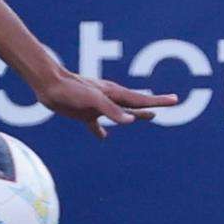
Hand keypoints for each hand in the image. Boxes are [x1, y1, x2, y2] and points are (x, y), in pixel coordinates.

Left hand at [34, 68, 177, 139]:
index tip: (176, 99)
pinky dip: (101, 131)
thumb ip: (112, 110)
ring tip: (145, 117)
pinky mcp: (84, 112)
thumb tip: (131, 121)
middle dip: (151, 105)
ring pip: (119, 113)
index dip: (159, 101)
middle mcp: (109, 99)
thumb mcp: (93, 100)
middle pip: (135, 104)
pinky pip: (96, 124)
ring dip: (133, 115)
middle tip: (168, 103)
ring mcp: (97, 106)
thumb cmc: (71, 89)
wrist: (48, 85)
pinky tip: (103, 138)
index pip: (141, 100)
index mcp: (114, 94)